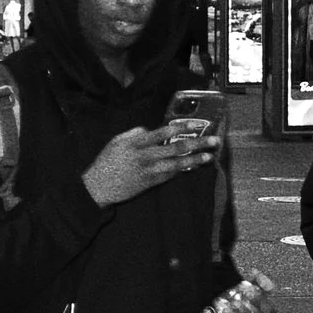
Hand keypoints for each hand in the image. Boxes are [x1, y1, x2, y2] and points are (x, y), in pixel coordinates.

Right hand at [82, 125, 199, 206]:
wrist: (97, 187)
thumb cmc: (107, 161)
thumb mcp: (116, 142)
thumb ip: (134, 133)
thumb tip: (149, 129)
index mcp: (136, 143)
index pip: (162, 133)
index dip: (180, 128)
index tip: (195, 125)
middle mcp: (145, 157)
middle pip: (175, 148)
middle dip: (197, 144)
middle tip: (214, 141)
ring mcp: (148, 171)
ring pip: (176, 164)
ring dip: (194, 160)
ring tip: (209, 156)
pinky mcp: (149, 183)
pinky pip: (169, 176)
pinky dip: (182, 170)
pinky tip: (194, 167)